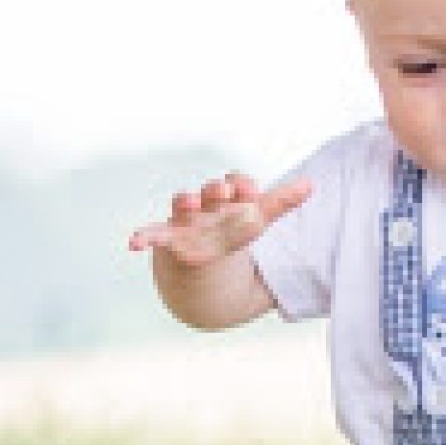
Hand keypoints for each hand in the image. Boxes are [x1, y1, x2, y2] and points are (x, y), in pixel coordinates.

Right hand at [128, 171, 311, 267]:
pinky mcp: (166, 240)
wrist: (195, 260)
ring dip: (185, 203)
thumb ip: (278, 204)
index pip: (237, 185)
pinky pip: (153, 236)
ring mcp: (184, 222)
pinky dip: (143, 237)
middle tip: (224, 190)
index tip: (251, 190)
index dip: (243, 186)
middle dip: (217, 191)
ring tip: (188, 202)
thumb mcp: (253, 222)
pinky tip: (133, 243)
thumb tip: (311, 184)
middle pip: (211, 193)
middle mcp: (205, 206)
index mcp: (227, 199)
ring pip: (183, 207)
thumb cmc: (225, 233)